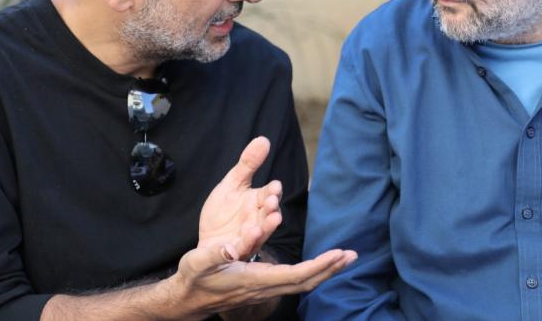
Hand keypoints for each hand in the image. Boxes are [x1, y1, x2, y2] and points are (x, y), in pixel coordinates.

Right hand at [171, 244, 357, 316]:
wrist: (188, 298)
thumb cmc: (194, 277)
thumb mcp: (199, 261)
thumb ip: (216, 252)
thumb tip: (233, 244)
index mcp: (255, 280)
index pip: (296, 275)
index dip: (319, 265)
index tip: (338, 254)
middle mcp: (264, 287)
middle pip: (306, 281)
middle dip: (330, 269)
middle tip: (352, 255)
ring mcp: (265, 289)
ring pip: (303, 283)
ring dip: (325, 271)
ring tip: (344, 258)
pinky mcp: (264, 286)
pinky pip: (295, 281)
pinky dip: (313, 272)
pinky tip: (321, 265)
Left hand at [198, 136, 281, 259]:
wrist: (208, 238)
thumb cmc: (224, 210)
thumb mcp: (232, 183)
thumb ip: (248, 163)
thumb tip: (263, 139)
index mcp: (258, 200)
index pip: (270, 193)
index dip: (273, 191)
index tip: (274, 187)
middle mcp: (258, 218)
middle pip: (268, 214)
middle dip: (271, 210)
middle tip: (272, 203)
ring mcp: (249, 236)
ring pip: (260, 233)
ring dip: (262, 230)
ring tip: (259, 226)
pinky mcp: (236, 251)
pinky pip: (240, 249)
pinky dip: (241, 246)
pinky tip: (237, 243)